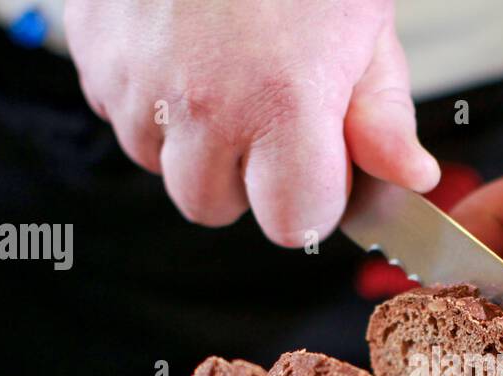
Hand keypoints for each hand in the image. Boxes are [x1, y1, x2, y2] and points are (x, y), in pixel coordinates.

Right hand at [64, 0, 438, 243]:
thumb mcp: (363, 24)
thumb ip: (383, 114)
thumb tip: (409, 177)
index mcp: (282, 107)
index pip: (293, 223)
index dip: (311, 197)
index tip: (318, 162)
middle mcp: (203, 106)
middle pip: (212, 206)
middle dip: (243, 179)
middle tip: (266, 116)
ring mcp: (136, 80)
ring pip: (156, 161)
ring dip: (188, 137)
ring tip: (222, 68)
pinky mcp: (93, 50)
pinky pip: (116, 109)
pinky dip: (145, 95)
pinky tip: (179, 46)